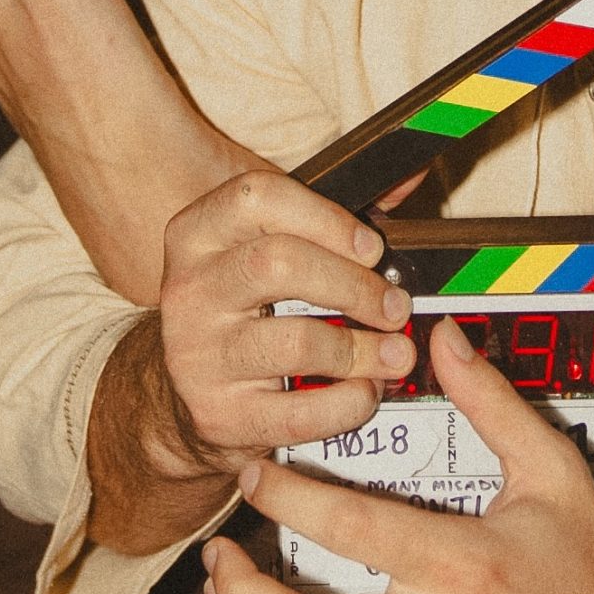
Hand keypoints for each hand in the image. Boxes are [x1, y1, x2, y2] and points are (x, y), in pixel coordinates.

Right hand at [86, 169, 415, 552]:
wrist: (185, 390)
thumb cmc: (245, 305)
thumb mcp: (267, 245)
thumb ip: (332, 215)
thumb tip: (409, 179)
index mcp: (198, 233)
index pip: (257, 198)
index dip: (326, 219)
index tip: (372, 248)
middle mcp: (188, 289)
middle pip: (278, 265)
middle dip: (354, 286)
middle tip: (396, 307)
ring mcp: (198, 355)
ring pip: (296, 342)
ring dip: (362, 349)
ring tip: (395, 354)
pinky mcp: (218, 414)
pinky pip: (299, 412)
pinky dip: (347, 403)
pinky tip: (366, 391)